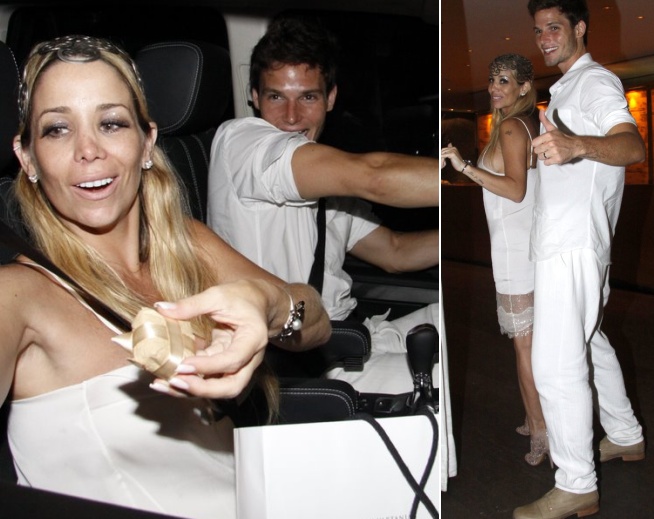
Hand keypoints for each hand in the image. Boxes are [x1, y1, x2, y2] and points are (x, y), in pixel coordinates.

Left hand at [150, 281, 269, 398]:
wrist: (256, 301)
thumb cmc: (241, 297)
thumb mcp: (217, 295)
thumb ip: (191, 304)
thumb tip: (161, 308)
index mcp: (253, 338)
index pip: (233, 360)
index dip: (208, 366)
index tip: (183, 365)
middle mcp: (250, 358)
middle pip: (231, 386)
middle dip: (202, 389)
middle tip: (175, 381)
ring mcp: (238, 365)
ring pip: (219, 389)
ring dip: (192, 391)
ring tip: (164, 384)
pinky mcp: (224, 367)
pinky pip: (209, 380)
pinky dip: (190, 382)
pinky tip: (167, 378)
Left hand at [440, 143, 464, 170]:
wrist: (461, 166)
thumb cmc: (457, 161)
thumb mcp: (453, 155)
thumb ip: (451, 150)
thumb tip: (449, 143)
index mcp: (453, 148)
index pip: (444, 149)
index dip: (441, 153)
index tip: (441, 158)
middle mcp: (453, 148)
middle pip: (443, 150)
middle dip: (440, 155)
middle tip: (441, 160)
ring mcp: (453, 151)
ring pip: (443, 153)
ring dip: (441, 157)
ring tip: (442, 161)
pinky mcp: (452, 154)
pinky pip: (444, 155)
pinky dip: (442, 158)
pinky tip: (443, 161)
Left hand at [532, 109, 579, 164]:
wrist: (575, 145)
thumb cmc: (562, 137)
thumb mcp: (553, 128)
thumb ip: (545, 120)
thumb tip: (541, 110)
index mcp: (549, 135)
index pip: (534, 143)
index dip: (537, 144)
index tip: (543, 143)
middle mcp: (551, 143)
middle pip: (536, 151)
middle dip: (541, 151)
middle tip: (548, 148)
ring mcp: (555, 152)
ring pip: (541, 157)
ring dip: (545, 156)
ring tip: (551, 153)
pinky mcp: (558, 159)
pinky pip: (546, 163)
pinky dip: (549, 161)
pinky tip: (554, 157)